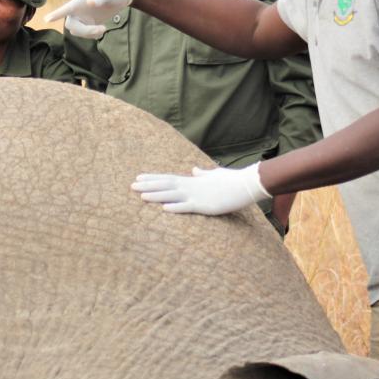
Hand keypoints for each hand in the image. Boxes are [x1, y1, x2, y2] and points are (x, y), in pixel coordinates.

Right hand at [44, 0, 134, 38]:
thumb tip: (90, 2)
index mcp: (79, 0)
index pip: (65, 9)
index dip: (56, 14)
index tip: (46, 19)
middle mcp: (78, 9)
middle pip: (71, 25)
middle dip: (84, 31)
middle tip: (101, 29)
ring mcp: (83, 16)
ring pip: (77, 31)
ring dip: (89, 34)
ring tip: (104, 29)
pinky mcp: (89, 22)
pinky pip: (85, 34)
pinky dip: (93, 35)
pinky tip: (102, 30)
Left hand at [130, 162, 270, 215]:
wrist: (247, 184)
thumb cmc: (231, 180)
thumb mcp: (214, 175)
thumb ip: (202, 174)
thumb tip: (195, 170)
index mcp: (192, 180)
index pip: (167, 178)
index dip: (152, 178)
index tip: (139, 178)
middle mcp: (191, 186)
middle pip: (165, 185)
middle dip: (148, 186)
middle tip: (131, 186)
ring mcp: (197, 195)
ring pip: (172, 195)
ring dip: (156, 196)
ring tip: (141, 196)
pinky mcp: (206, 206)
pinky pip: (188, 207)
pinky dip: (176, 207)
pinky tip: (164, 209)